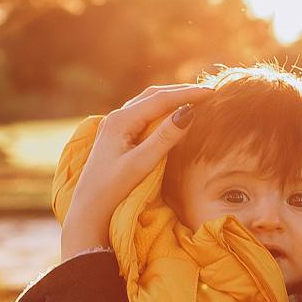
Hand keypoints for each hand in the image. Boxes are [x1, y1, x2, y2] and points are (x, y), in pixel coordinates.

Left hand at [59, 84, 205, 260]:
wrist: (88, 210)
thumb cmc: (113, 190)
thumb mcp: (141, 164)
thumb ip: (164, 138)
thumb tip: (188, 112)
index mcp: (120, 120)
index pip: (160, 99)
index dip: (188, 94)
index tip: (213, 92)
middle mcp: (116, 117)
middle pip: (153, 95)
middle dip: (181, 92)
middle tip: (209, 92)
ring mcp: (114, 125)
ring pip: (147, 102)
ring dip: (171, 98)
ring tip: (195, 99)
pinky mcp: (116, 135)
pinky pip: (142, 113)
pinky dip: (161, 109)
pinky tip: (172, 114)